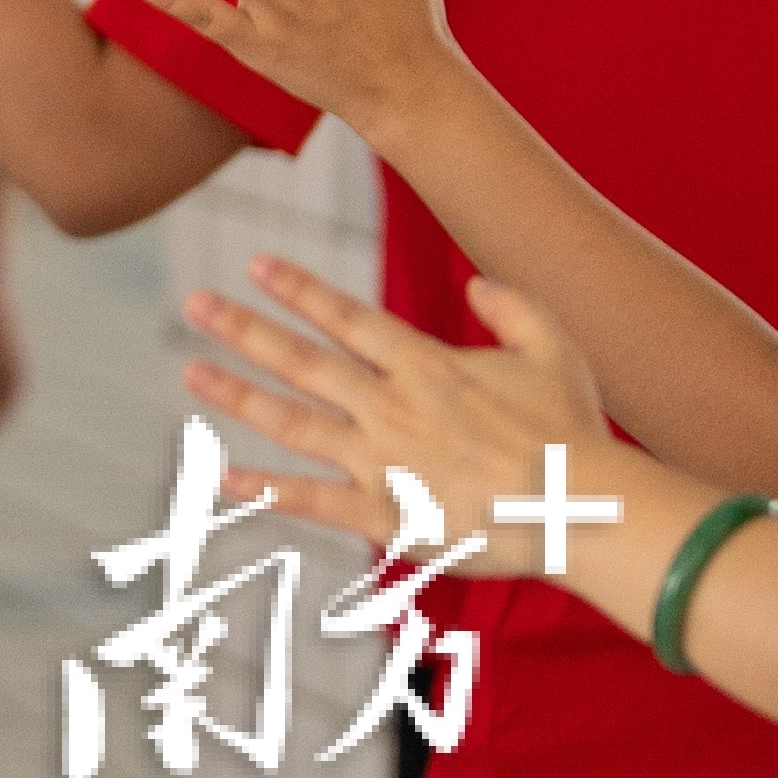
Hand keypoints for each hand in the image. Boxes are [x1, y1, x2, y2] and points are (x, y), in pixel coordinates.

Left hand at [182, 253, 599, 564]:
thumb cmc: (576, 433)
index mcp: (427, 366)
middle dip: (244, 329)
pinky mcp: (386, 514)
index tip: (254, 263)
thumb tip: (476, 281)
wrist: (587, 510)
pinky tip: (217, 476)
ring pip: (294, 422)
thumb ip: (515, 308)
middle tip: (194, 302)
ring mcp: (383, 460)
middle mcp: (392, 406)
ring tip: (190, 372)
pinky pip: (312, 501)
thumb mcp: (557, 350)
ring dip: (238, 396)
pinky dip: (262, 490)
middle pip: (304, 360)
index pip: (347, 317)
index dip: (298, 288)